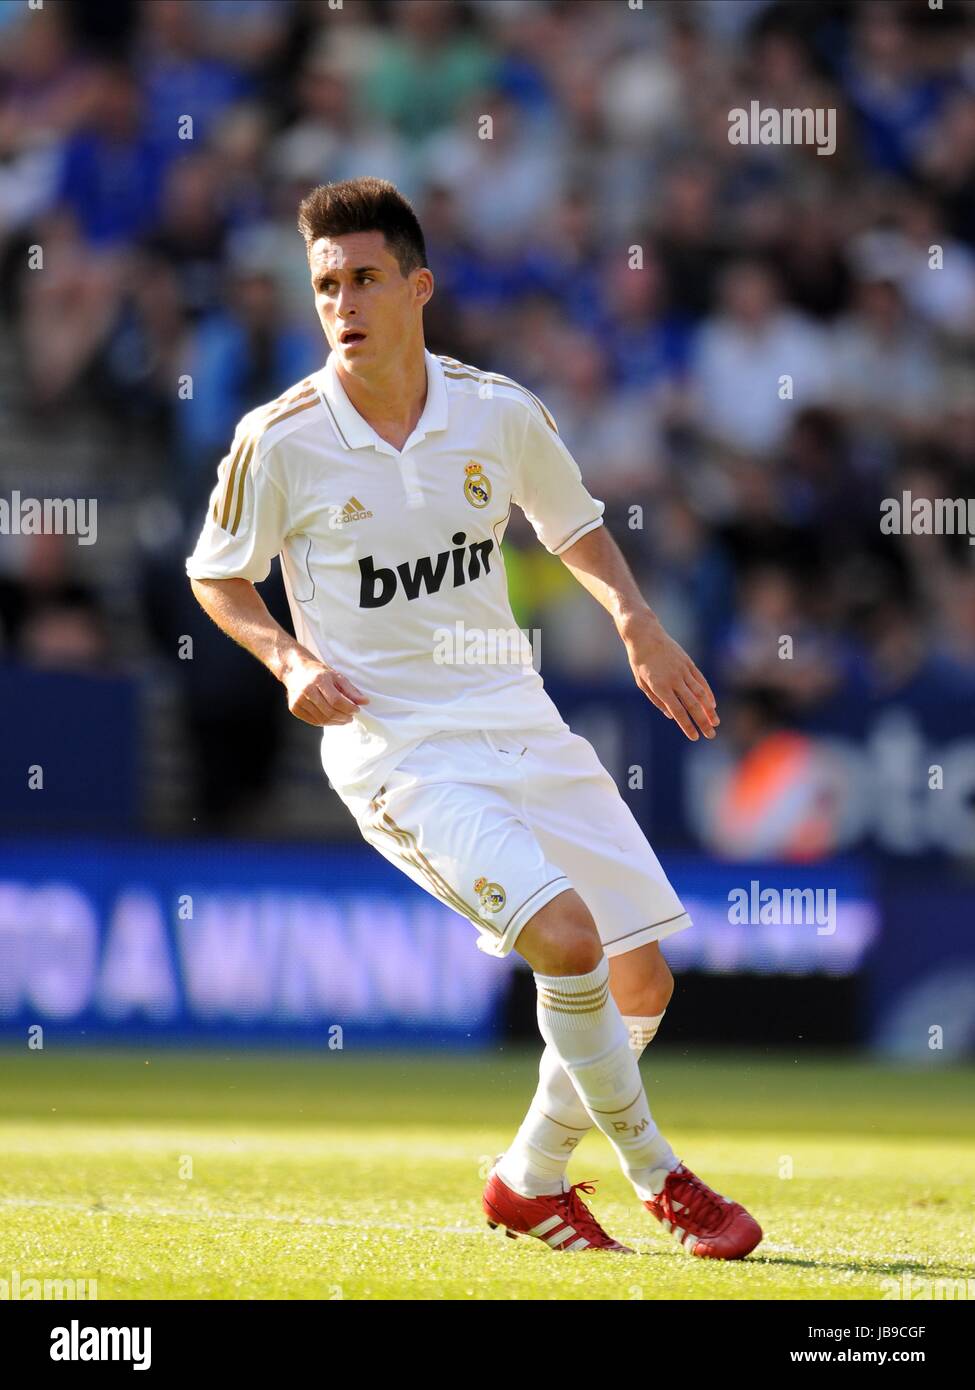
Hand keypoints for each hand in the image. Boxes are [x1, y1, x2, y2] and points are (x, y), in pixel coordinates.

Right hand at [281, 652, 368, 726]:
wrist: (296, 671)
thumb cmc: (319, 673)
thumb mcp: (337, 677)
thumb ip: (351, 690)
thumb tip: (365, 702)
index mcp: (319, 680)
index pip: (336, 700)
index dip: (349, 708)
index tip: (356, 710)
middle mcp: (307, 690)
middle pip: (329, 712)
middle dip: (344, 717)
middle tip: (351, 718)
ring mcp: (299, 700)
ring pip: (322, 719)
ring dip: (336, 722)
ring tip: (343, 719)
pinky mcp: (294, 708)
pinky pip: (313, 721)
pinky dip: (326, 723)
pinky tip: (332, 719)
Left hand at [621, 614, 718, 740]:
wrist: (645, 635)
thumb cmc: (640, 661)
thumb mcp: (642, 682)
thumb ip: (657, 700)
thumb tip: (671, 715)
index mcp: (660, 686)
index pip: (677, 710)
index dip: (687, 725)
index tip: (694, 737)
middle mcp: (674, 679)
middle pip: (692, 704)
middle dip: (702, 721)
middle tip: (711, 734)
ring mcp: (683, 670)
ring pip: (700, 693)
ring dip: (709, 709)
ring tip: (715, 722)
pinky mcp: (688, 663)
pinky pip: (701, 681)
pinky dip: (708, 693)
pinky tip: (712, 704)